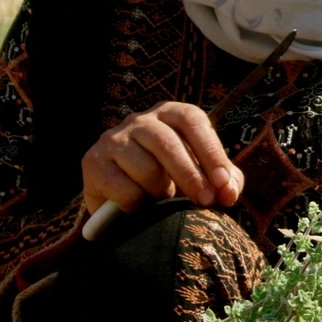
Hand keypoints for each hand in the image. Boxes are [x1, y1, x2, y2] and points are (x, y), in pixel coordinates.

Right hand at [81, 101, 243, 212]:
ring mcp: (113, 139)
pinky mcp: (93, 162)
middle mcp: (139, 120)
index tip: (223, 183)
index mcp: (169, 114)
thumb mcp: (201, 176)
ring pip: (146, 167)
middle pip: (168, 142)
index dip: (210, 151)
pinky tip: (138, 208)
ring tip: (164, 201)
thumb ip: (223, 181)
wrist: (120, 204)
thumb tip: (228, 192)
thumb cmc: (169, 182)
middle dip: (191, 175)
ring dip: (162, 192)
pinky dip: (138, 205)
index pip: (192, 120)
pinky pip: (123, 188)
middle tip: (206, 202)